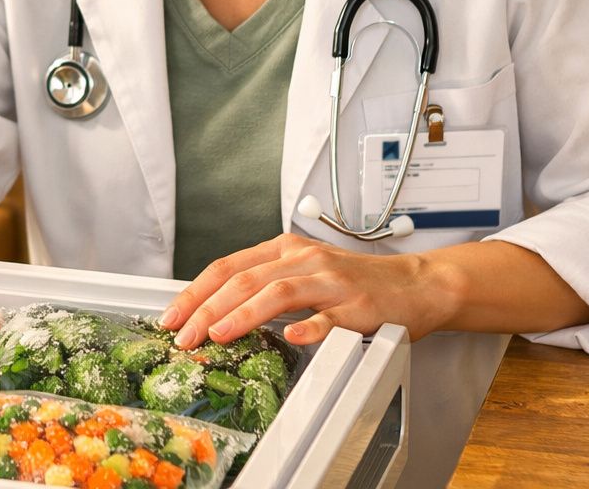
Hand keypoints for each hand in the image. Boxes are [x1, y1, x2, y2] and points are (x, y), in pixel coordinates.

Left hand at [157, 233, 456, 347]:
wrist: (416, 284)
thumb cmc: (355, 282)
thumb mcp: (303, 271)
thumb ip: (265, 283)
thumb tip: (216, 308)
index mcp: (284, 250)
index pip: (228, 267)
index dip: (195, 291)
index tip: (172, 316)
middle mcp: (304, 260)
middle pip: (244, 280)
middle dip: (207, 308)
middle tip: (184, 335)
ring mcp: (331, 282)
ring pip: (277, 292)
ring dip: (243, 314)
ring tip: (217, 334)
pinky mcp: (358, 306)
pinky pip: (330, 317)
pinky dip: (310, 327)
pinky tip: (293, 338)